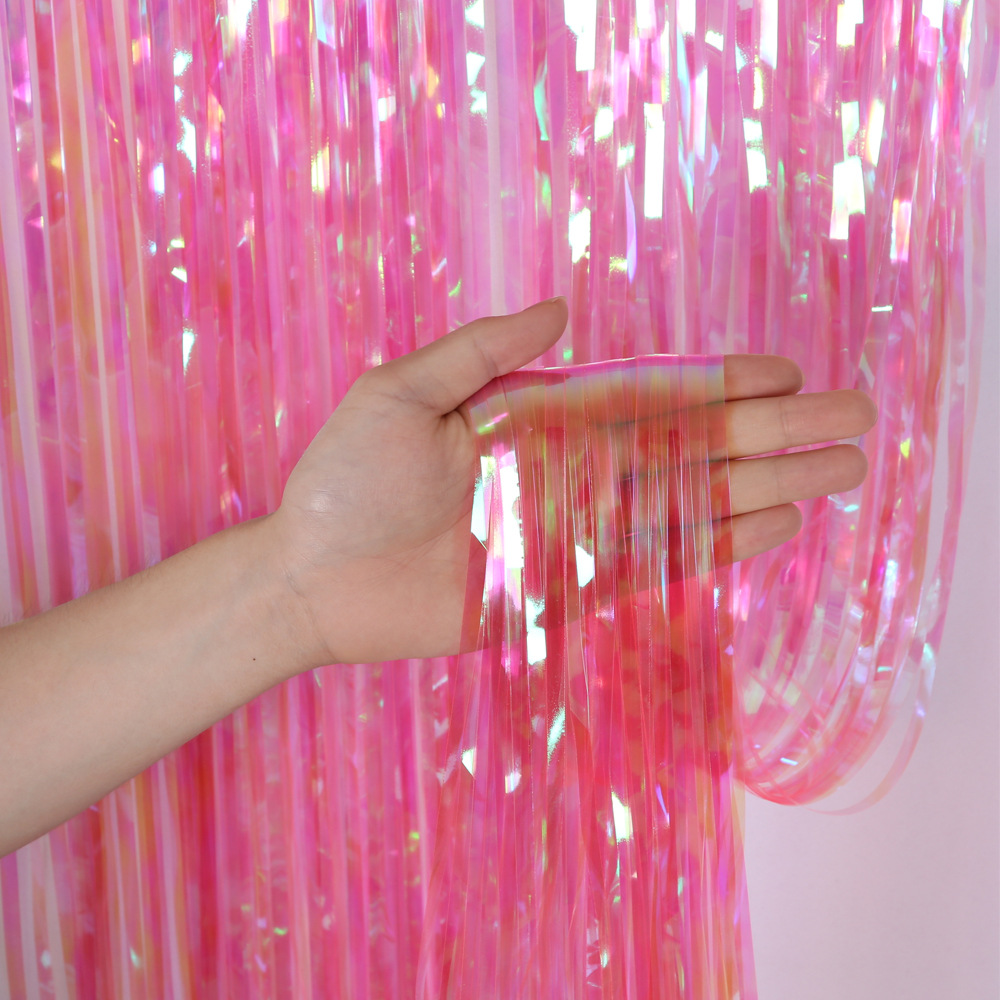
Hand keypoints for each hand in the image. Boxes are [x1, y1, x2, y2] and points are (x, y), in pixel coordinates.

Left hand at [268, 299, 875, 666]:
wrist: (312, 578)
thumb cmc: (343, 481)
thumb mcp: (400, 393)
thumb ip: (482, 352)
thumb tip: (562, 310)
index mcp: (535, 419)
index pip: (645, 394)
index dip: (716, 383)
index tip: (785, 371)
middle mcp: (567, 472)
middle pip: (688, 449)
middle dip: (770, 433)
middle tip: (851, 420)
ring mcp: (572, 531)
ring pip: (688, 504)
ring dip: (763, 488)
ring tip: (837, 472)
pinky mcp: (566, 587)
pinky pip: (653, 564)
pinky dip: (713, 548)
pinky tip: (772, 527)